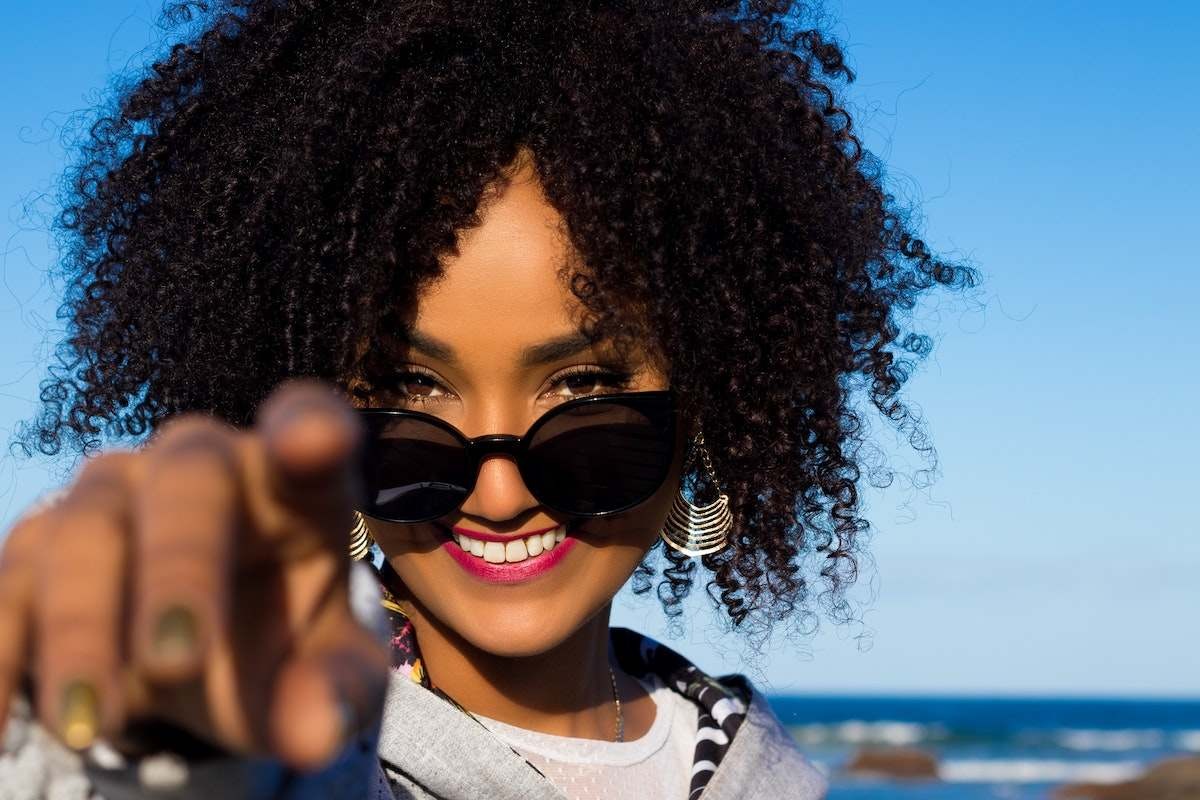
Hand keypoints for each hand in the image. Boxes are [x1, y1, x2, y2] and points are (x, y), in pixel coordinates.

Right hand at [0, 380, 390, 770]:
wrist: (205, 654)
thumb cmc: (287, 638)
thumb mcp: (329, 673)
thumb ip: (337, 691)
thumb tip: (317, 733)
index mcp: (294, 480)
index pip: (309, 423)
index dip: (310, 427)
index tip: (315, 443)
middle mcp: (201, 462)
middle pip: (186, 482)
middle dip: (178, 570)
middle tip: (178, 664)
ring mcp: (114, 492)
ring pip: (85, 532)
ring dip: (81, 631)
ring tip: (92, 728)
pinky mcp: (41, 542)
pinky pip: (10, 586)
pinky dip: (4, 658)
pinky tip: (2, 732)